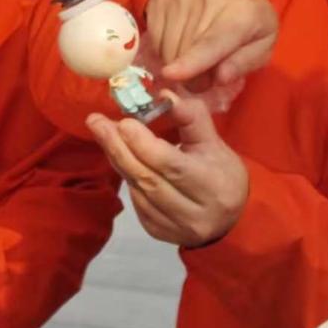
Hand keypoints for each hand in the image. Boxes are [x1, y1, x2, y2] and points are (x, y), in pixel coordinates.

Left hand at [87, 92, 247, 245]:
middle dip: (118, 148)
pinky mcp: (158, 234)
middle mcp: (193, 213)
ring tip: (104, 133)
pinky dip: (127, 177)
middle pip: (147, 178)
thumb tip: (163, 93)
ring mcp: (174, 228)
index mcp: (211, 185)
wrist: (231, 219)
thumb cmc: (222, 172)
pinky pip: (135, 202)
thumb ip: (191, 117)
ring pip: (137, 190)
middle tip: (97, 122)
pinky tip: (122, 158)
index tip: (124, 122)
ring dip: (118, 159)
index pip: (171, 165)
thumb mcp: (214, 142)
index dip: (144, 144)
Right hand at [146, 0, 276, 107]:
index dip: (192, 62)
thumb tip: (219, 78)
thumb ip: (243, 63)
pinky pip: (154, 37)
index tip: (171, 74)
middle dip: (191, 76)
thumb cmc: (248, 22)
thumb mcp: (262, 46)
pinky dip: (164, 49)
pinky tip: (180, 42)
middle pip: (183, 51)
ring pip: (165, 47)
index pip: (211, 42)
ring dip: (176, 63)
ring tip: (193, 57)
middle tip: (204, 76)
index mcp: (241, 14)